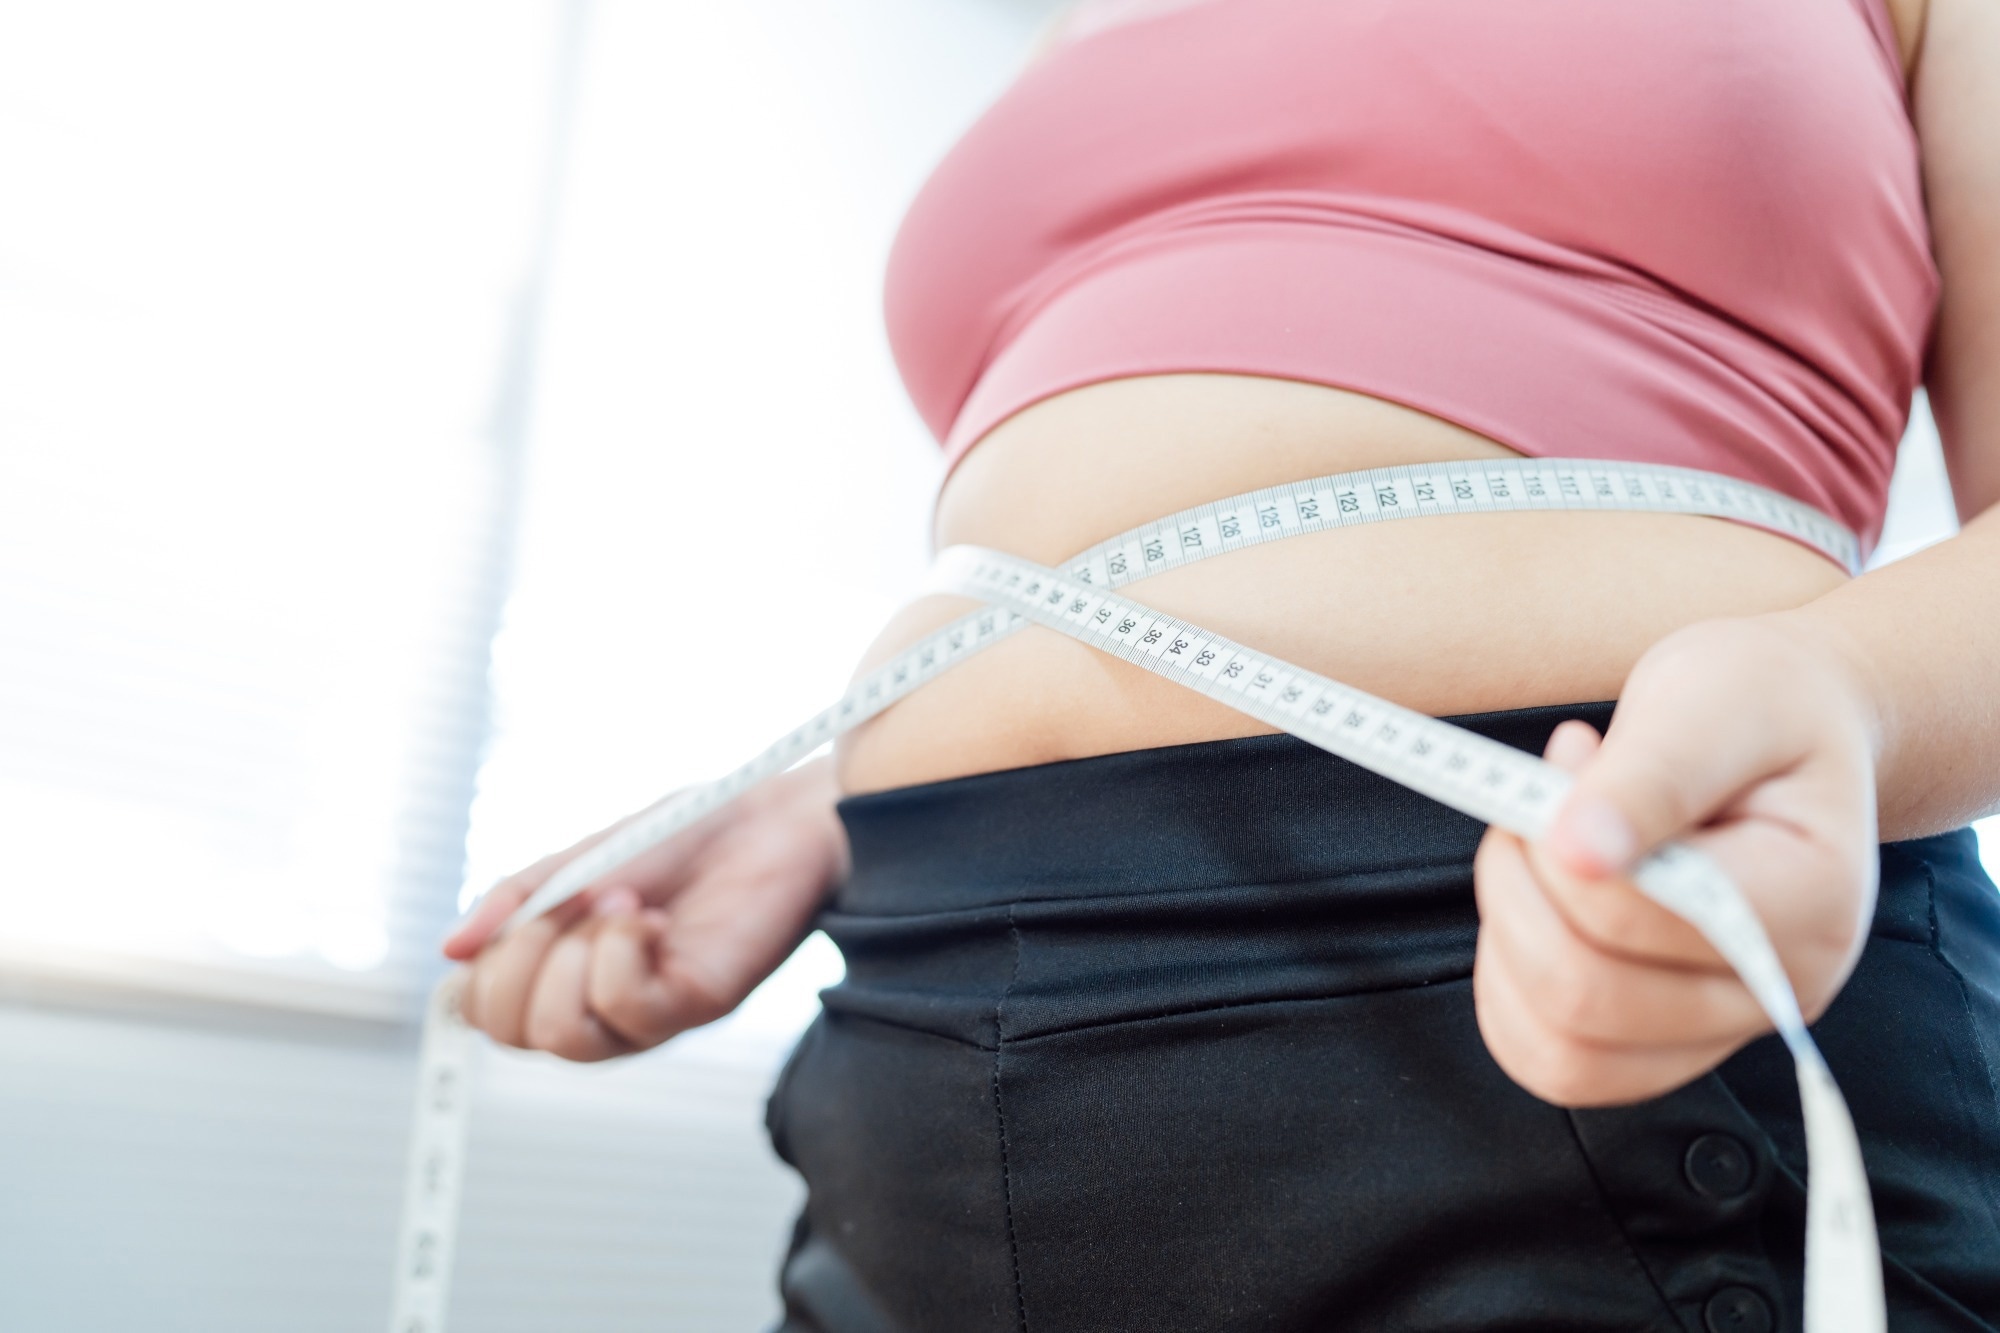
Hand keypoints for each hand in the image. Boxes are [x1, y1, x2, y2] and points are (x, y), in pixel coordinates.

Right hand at [442, 758, 847, 1061]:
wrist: (771, 815)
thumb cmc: (684, 835)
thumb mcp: (579, 859)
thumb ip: (516, 901)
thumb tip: (451, 953)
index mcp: (565, 972)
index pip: (484, 1013)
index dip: (486, 967)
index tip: (532, 908)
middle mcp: (602, 1005)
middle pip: (514, 1032)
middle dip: (522, 956)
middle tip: (574, 901)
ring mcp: (649, 1012)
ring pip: (563, 1036)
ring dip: (577, 954)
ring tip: (623, 905)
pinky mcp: (696, 1005)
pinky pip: (627, 1012)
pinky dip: (622, 955)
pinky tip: (650, 920)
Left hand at [1471, 614, 1880, 1106]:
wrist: (1785, 727)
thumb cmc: (1758, 706)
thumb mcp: (1713, 699)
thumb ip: (1648, 776)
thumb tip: (1576, 849)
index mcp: (1810, 902)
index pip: (1631, 915)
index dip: (1552, 843)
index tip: (1562, 762)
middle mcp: (1776, 988)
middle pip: (1583, 996)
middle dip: (1518, 888)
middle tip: (1535, 805)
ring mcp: (1721, 1027)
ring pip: (1559, 1049)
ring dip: (1508, 940)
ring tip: (1540, 855)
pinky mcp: (1667, 1043)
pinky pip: (1554, 1062)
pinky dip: (1509, 988)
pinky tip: (1534, 907)